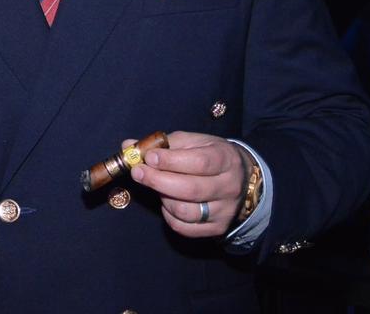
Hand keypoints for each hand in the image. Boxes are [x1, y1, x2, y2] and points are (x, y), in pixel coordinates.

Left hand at [129, 131, 247, 237]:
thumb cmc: (209, 155)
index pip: (199, 163)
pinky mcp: (217, 228)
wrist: (241, 178)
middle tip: (137, 172)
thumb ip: (162, 144)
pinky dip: (169, 216)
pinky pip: (185, 228)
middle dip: (157, 181)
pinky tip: (167, 202)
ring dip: (163, 198)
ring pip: (186, 211)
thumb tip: (128, 146)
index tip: (148, 157)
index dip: (170, 161)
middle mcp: (229, 187)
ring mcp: (224, 210)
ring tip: (158, 187)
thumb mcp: (192, 142)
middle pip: (190, 189)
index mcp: (225, 159)